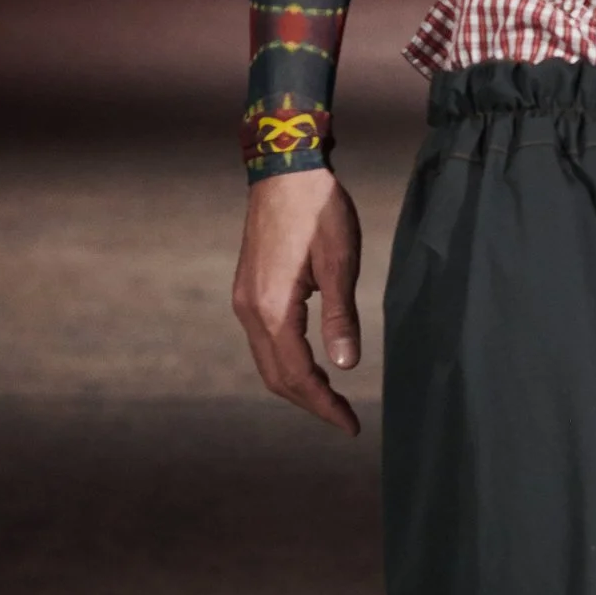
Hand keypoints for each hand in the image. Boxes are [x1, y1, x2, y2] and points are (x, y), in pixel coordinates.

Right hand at [233, 166, 363, 431]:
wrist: (284, 169)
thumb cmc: (318, 210)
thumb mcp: (340, 262)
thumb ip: (341, 316)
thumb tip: (346, 366)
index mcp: (273, 308)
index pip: (297, 375)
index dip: (324, 405)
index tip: (351, 425)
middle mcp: (250, 310)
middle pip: (276, 377)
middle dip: (310, 402)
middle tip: (345, 419)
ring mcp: (244, 300)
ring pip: (267, 361)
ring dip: (297, 385)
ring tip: (331, 398)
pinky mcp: (248, 289)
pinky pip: (264, 341)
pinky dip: (286, 362)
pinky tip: (311, 363)